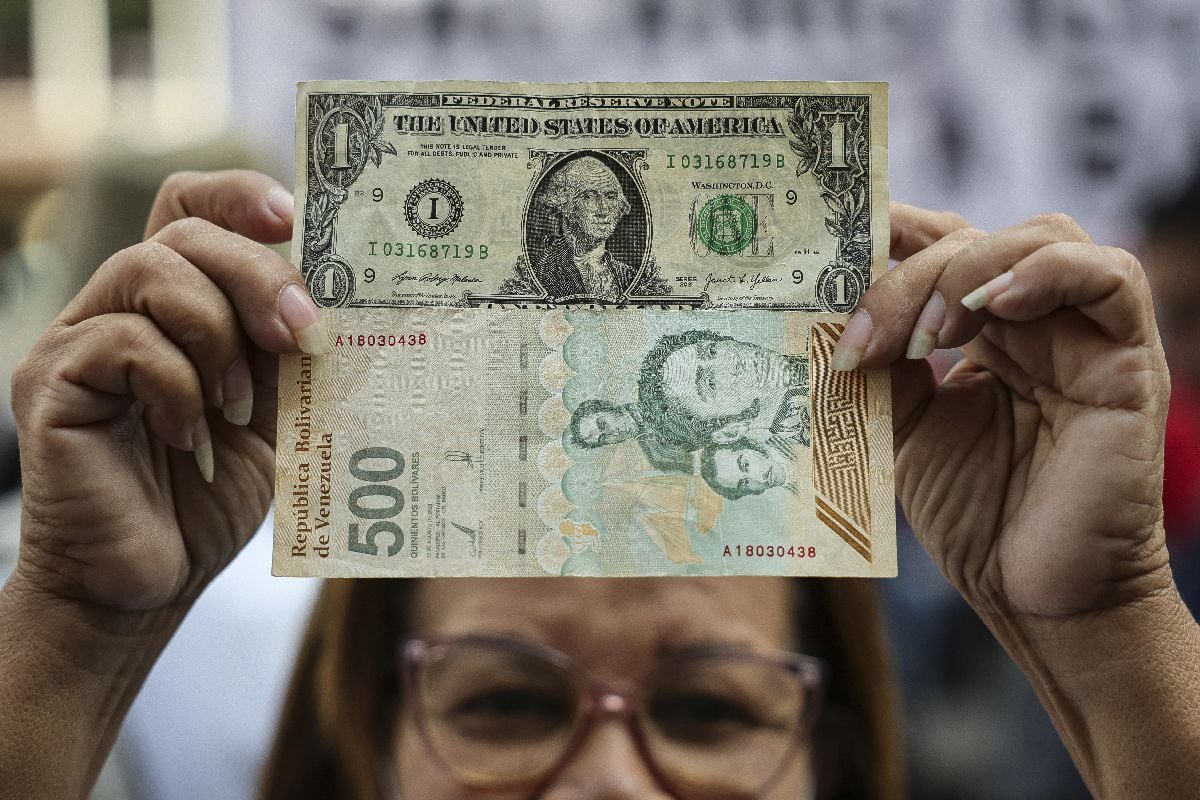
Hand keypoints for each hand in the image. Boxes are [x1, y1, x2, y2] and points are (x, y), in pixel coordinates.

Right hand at [11, 170, 326, 610]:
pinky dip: (175, 386)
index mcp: (174, 308)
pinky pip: (124, 339)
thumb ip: (285, 355)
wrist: (147, 581)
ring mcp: (77, 340)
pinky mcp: (51, 381)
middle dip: (259, 274)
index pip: (188, 209)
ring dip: (218, 333)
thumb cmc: (206, 499)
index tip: (292, 217)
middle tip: (303, 333)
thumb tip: (337, 300)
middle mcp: (118, 308)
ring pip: (151, 269)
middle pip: (184, 232)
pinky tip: (186, 436)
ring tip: (237, 404)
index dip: (236, 195)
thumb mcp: (272, 417)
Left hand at [840, 205, 1171, 618]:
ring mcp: (1084, 335)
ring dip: (963, 273)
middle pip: (973, 239)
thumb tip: (834, 308)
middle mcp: (1034, 321)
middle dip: (906, 275)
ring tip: (922, 340)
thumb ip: (882, 362)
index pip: (940, 246)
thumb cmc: (974, 518)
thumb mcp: (904, 427)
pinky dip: (1046, 273)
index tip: (827, 242)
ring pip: (1037, 238)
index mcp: (981, 331)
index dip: (890, 231)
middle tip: (861, 337)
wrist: (1033, 596)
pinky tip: (993, 307)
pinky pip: (1110, 275)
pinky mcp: (1129, 361)